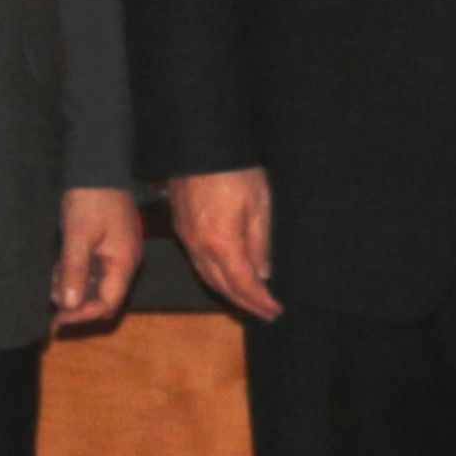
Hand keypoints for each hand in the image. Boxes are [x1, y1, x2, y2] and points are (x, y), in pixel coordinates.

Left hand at [53, 186, 144, 331]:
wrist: (97, 163)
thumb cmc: (91, 196)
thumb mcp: (77, 235)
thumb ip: (73, 270)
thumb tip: (67, 304)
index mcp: (124, 261)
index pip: (107, 303)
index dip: (82, 315)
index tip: (58, 320)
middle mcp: (125, 261)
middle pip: (105, 297)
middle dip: (78, 305)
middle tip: (52, 307)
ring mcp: (117, 252)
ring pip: (97, 283)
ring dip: (75, 288)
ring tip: (52, 282)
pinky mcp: (107, 243)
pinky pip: (94, 268)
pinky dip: (76, 273)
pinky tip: (59, 268)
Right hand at [169, 169, 281, 321]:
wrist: (199, 143)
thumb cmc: (233, 169)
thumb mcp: (259, 204)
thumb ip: (260, 242)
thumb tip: (262, 272)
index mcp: (221, 243)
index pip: (243, 284)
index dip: (260, 302)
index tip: (275, 311)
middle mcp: (199, 247)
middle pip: (222, 287)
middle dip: (245, 303)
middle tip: (264, 312)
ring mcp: (186, 237)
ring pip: (206, 277)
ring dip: (228, 292)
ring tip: (247, 300)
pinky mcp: (180, 226)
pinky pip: (197, 262)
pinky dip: (213, 276)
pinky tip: (224, 275)